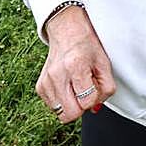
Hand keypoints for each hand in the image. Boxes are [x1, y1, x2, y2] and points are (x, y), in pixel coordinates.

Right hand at [36, 6, 115, 123]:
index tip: (95, 87)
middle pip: (70, 114)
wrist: (67, 31)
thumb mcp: (104, 63)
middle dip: (82, 107)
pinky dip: (62, 101)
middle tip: (86, 91)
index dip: (95, 99)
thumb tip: (95, 109)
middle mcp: (57, 75)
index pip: (87, 102)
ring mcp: (46, 81)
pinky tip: (67, 86)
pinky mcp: (40, 86)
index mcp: (76, 66)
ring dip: (72, 105)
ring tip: (76, 87)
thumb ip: (106, 88)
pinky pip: (53, 107)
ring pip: (61, 113)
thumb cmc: (87, 46)